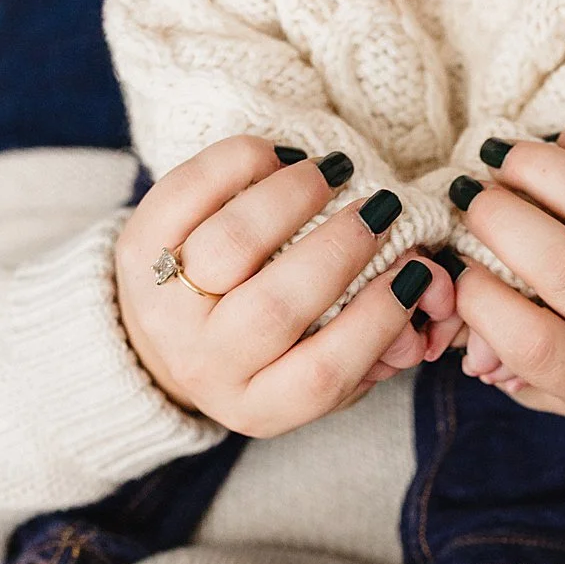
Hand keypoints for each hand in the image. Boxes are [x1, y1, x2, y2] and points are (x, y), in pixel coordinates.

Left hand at [114, 138, 462, 437]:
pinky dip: (240, 163)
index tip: (415, 269)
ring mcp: (166, 308)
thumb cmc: (265, 354)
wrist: (157, 346)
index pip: (326, 372)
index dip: (379, 318)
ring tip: (333, 174)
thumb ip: (379, 346)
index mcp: (261, 405)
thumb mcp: (317, 372)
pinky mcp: (138, 250)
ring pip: (233, 244)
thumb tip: (426, 297)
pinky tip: (280, 159)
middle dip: (342, 248)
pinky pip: (187, 193)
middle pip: (278, 307)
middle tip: (380, 210)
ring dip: (294, 197)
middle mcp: (208, 365)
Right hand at [448, 122, 564, 429]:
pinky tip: (560, 149)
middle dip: (499, 217)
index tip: (458, 266)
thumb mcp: (559, 382)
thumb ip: (501, 355)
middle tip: (474, 199)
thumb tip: (454, 301)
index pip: (535, 344)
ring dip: (536, 167)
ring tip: (506, 162)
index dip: (480, 298)